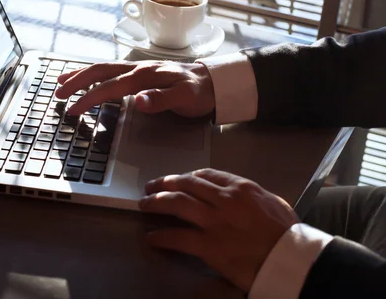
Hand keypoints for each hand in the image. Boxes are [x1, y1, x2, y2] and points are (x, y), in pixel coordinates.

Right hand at [55, 61, 214, 116]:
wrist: (214, 82)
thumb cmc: (200, 92)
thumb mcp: (186, 98)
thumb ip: (162, 100)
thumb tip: (138, 100)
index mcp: (146, 75)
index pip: (110, 86)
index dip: (90, 98)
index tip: (74, 109)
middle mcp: (138, 68)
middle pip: (100, 71)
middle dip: (77, 82)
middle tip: (58, 95)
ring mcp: (138, 68)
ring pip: (103, 68)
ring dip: (81, 75)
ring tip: (61, 82)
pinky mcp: (139, 72)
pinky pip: (110, 70)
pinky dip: (94, 73)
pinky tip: (86, 77)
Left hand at [139, 169, 298, 291]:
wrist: (292, 261)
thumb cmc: (288, 234)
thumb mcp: (275, 203)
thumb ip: (253, 196)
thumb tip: (242, 195)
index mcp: (240, 188)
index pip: (206, 174)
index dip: (187, 176)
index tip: (178, 179)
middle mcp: (224, 199)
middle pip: (186, 184)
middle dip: (164, 183)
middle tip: (151, 186)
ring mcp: (214, 222)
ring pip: (176, 203)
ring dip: (156, 202)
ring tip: (144, 204)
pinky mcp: (208, 245)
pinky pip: (178, 237)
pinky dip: (161, 236)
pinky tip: (152, 237)